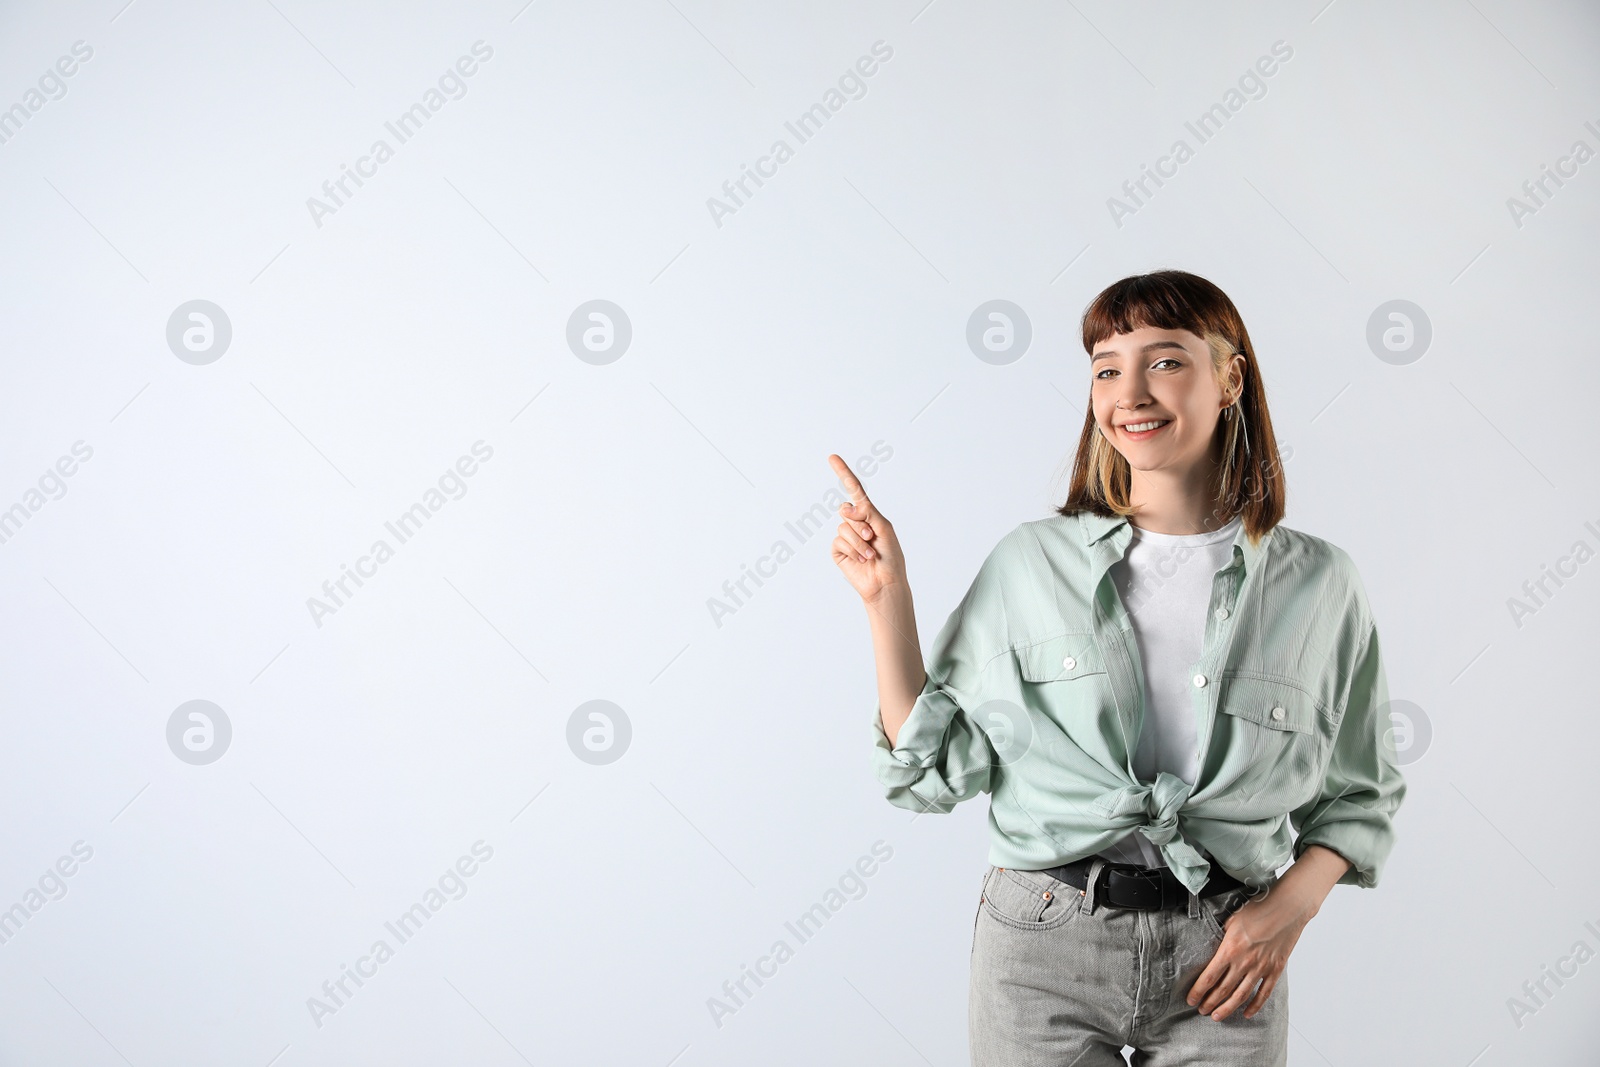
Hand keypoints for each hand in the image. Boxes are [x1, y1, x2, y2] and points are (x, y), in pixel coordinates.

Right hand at [826, 454, 906, 604]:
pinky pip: (838, 541)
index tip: (832, 457)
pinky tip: (861, 559)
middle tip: (871, 537)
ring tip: (870, 553)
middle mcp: (855, 523)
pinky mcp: (838, 551)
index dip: (843, 473)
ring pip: (843, 527)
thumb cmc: (891, 556)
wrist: (885, 583)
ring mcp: (846, 537)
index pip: (854, 491)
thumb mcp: (884, 528)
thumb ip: (867, 513)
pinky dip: (852, 549)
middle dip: (859, 522)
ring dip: (858, 541)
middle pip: (845, 509)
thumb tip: (846, 509)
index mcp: (869, 515)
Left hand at [1186, 883, 1314, 1020]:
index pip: (1209, 977)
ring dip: (1227, 1008)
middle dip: (1210, 1002)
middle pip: (1223, 989)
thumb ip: (1223, 936)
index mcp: (1230, 949)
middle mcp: (1244, 962)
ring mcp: (1261, 968)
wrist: (1287, 909)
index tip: (1191, 999)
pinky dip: (1255, 1006)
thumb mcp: (1232, 920)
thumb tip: (1216, 946)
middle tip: (1201, 1010)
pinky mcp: (1275, 970)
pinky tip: (1246, 1013)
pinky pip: (1264, 993)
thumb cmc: (1259, 909)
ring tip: (1217, 1016)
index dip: (1198, 991)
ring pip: (1241, 996)